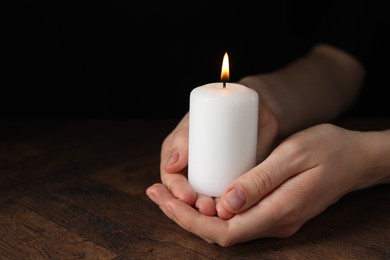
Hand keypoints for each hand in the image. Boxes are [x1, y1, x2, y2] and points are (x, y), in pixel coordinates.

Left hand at [147, 124, 375, 245]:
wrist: (356, 159)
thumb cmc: (329, 150)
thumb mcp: (294, 156)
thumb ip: (260, 182)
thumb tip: (225, 205)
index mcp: (279, 211)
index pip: (223, 230)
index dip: (188, 218)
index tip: (163, 198)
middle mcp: (275, 223)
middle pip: (218, 232)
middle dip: (181, 214)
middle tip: (155, 192)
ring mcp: (275, 220)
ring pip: (224, 226)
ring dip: (192, 212)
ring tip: (167, 192)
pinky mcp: (274, 211)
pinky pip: (235, 217)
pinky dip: (209, 208)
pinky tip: (197, 193)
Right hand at [149, 80, 279, 215]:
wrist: (258, 110)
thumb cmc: (227, 107)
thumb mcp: (201, 118)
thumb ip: (184, 138)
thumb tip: (172, 165)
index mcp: (178, 151)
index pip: (170, 177)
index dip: (175, 191)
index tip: (188, 197)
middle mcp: (192, 166)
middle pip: (185, 193)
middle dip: (192, 206)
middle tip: (207, 208)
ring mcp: (211, 175)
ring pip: (204, 199)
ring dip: (209, 211)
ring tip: (221, 213)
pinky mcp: (230, 180)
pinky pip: (224, 198)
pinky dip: (226, 208)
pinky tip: (232, 213)